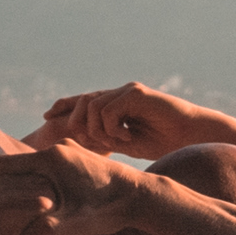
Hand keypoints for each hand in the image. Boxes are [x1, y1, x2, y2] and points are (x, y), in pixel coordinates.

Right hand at [0, 138, 149, 225]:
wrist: (142, 197)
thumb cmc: (108, 209)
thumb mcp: (71, 222)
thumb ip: (43, 226)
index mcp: (49, 160)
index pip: (1, 166)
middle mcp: (56, 150)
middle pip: (11, 165)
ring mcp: (66, 153)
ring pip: (28, 169)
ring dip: (12, 184)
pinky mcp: (75, 161)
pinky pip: (43, 171)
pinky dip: (31, 183)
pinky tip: (24, 202)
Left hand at [34, 81, 220, 159]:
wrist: (189, 136)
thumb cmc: (162, 140)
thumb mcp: (127, 142)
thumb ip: (106, 138)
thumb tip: (81, 140)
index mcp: (116, 104)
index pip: (83, 100)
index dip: (63, 105)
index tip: (46, 115)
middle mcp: (119, 93)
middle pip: (83, 100)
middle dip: (78, 122)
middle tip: (93, 143)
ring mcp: (127, 91)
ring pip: (93, 106)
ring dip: (98, 130)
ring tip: (117, 143)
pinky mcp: (136, 93)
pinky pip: (108, 109)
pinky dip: (112, 128)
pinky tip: (127, 137)